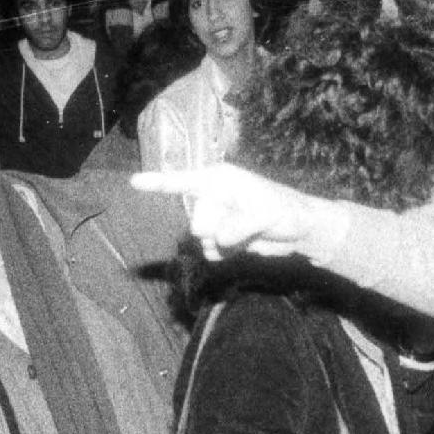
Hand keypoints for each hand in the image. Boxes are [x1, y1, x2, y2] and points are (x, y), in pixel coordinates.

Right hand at [132, 165, 349, 261]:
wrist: (299, 231)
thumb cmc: (286, 211)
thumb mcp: (266, 215)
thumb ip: (239, 225)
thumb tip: (219, 239)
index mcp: (218, 179)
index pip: (182, 181)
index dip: (158, 182)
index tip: (134, 181)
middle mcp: (212, 196)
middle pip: (197, 223)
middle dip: (217, 231)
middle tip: (244, 227)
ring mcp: (215, 217)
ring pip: (203, 241)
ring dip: (224, 245)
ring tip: (247, 235)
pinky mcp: (221, 237)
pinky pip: (210, 252)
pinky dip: (226, 254)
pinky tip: (244, 246)